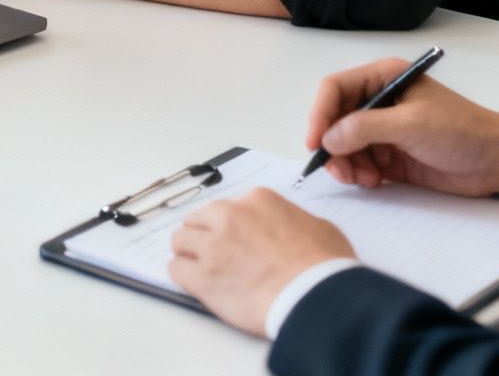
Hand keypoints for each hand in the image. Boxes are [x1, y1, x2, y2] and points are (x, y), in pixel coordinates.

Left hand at [169, 188, 354, 336]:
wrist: (316, 297)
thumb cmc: (324, 267)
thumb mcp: (318, 226)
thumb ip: (292, 219)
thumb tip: (288, 227)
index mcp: (256, 201)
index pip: (227, 206)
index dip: (229, 225)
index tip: (233, 238)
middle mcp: (229, 216)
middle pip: (197, 219)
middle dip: (203, 234)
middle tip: (213, 252)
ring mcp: (213, 245)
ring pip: (180, 240)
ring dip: (188, 252)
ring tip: (200, 267)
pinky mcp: (202, 276)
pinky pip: (175, 268)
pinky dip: (183, 275)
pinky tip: (195, 282)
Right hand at [305, 58, 498, 196]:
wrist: (496, 161)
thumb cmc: (459, 131)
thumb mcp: (411, 124)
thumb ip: (366, 128)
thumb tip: (328, 138)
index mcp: (384, 79)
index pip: (336, 89)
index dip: (320, 114)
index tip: (316, 143)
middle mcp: (379, 101)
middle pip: (336, 120)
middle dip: (333, 146)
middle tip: (340, 171)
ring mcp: (384, 130)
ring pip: (345, 146)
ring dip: (348, 164)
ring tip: (365, 179)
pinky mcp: (391, 156)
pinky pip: (360, 163)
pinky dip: (360, 174)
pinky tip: (374, 181)